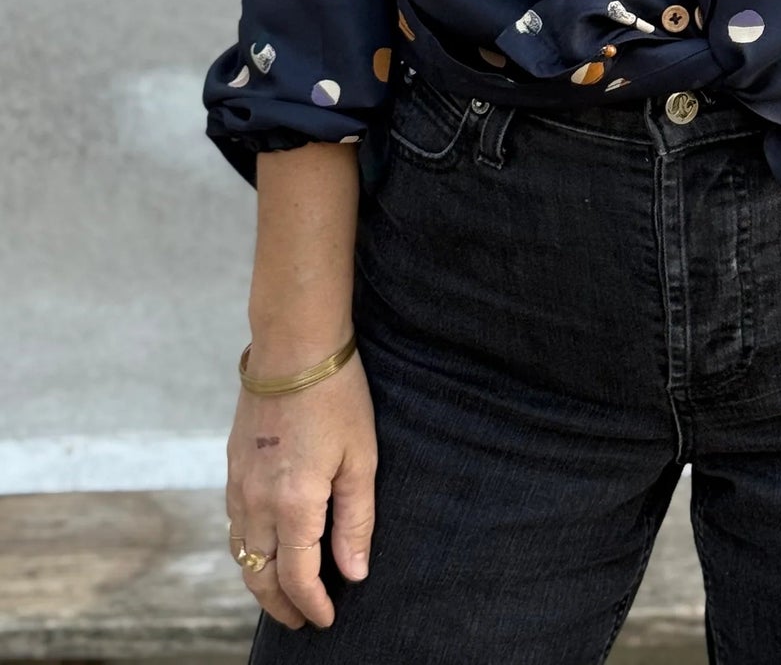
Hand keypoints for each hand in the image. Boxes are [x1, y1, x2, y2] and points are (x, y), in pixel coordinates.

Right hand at [225, 343, 376, 629]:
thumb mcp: (360, 459)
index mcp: (293, 505)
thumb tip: (354, 573)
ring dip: (260, 579)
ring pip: (241, 553)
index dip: (313, 605)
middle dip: (280, 605)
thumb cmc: (336, 397)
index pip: (297, 578)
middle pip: (259, 576)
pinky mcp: (233, 466)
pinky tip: (268, 545)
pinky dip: (249, 548)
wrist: (292, 346)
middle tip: (302, 620)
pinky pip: (235, 524)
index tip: (327, 619)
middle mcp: (256, 502)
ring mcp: (239, 484)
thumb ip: (355, 522)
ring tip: (285, 591)